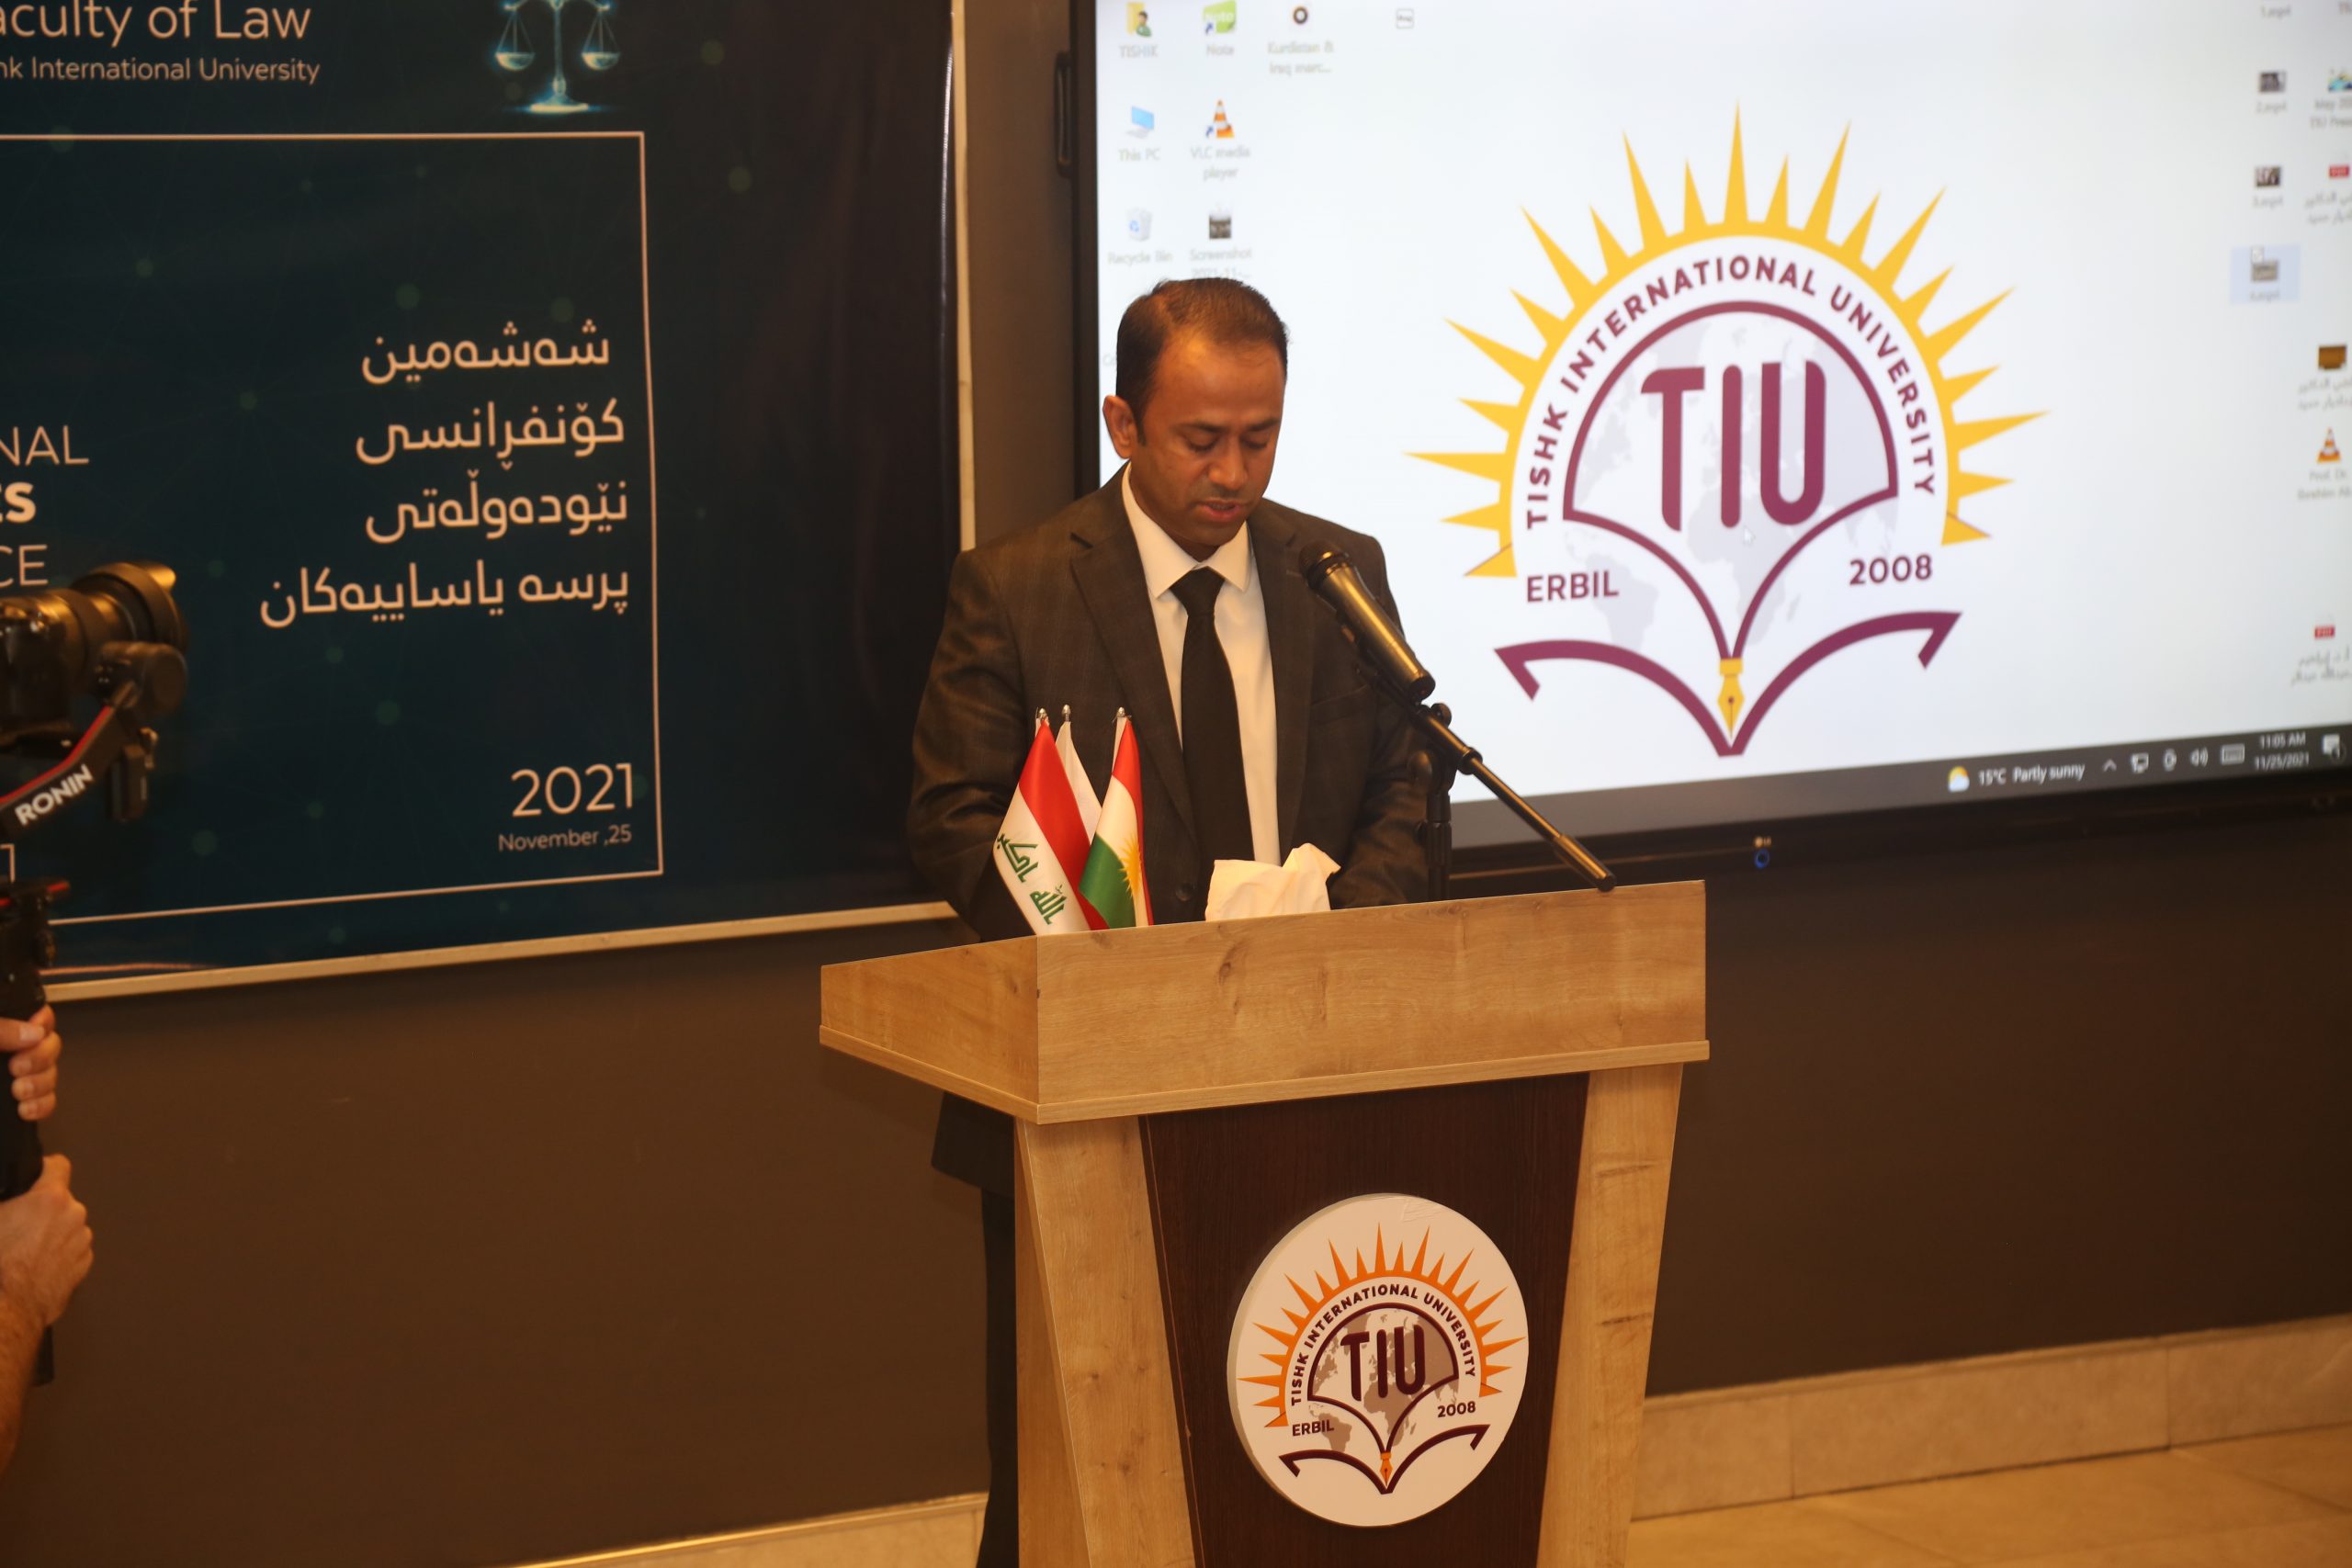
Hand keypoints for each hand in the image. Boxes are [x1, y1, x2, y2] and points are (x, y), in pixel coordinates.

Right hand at [0, 1155, 91, 1329]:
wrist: (7, 1307)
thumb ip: (4, 1204)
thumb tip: (6, 1205)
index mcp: (49, 1199)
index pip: (58, 1166)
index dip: (45, 1168)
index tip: (40, 1172)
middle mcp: (73, 1216)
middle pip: (61, 1202)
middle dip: (43, 1211)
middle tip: (18, 1227)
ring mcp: (81, 1241)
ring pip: (67, 1228)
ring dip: (52, 1234)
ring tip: (24, 1252)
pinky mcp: (84, 1265)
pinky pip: (72, 1250)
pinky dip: (58, 1255)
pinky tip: (35, 1266)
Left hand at [2, 1007, 58, 1122]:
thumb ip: (0, 1029)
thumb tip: (32, 1032)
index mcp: (2, 1031)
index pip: (37, 1015)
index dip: (43, 1022)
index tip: (34, 1033)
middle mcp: (11, 1052)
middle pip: (51, 1045)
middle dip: (42, 1058)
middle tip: (18, 1066)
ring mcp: (16, 1078)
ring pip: (51, 1074)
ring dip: (41, 1084)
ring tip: (19, 1091)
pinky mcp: (17, 1102)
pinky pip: (44, 1102)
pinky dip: (41, 1106)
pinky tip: (26, 1109)